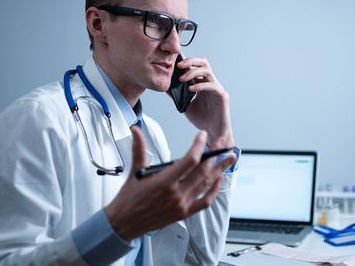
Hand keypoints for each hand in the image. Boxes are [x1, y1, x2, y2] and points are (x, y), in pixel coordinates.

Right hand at [105, 126, 235, 240]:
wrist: (124, 223)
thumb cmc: (128, 199)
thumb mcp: (134, 171)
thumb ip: (139, 149)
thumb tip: (136, 130)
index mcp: (164, 182)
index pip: (189, 160)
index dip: (199, 146)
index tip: (202, 136)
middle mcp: (176, 194)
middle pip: (202, 171)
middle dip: (215, 155)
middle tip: (222, 143)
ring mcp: (182, 205)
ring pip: (206, 184)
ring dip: (220, 170)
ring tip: (229, 158)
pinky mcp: (184, 213)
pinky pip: (204, 201)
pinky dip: (214, 190)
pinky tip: (219, 180)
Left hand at [177, 56, 233, 145]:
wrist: (212, 133)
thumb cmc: (201, 120)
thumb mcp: (185, 105)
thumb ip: (177, 95)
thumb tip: (166, 86)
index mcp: (202, 83)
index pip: (195, 66)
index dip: (186, 61)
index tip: (174, 60)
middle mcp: (210, 83)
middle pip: (203, 63)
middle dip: (190, 61)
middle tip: (178, 65)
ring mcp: (217, 88)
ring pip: (207, 71)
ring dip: (193, 72)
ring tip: (182, 79)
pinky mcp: (222, 96)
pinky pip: (212, 85)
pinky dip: (200, 85)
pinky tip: (191, 89)